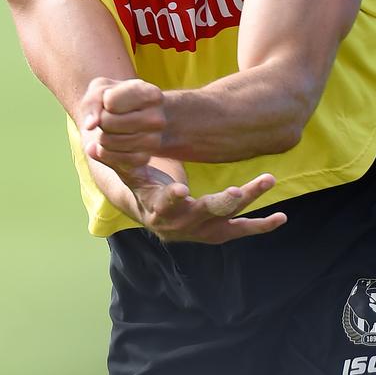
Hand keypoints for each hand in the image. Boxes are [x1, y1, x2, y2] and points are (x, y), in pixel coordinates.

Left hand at [82, 77, 165, 169]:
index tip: (110, 100)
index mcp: (152, 95)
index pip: (111, 102)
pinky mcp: (144, 159)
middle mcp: (157, 119)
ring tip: (110, 129)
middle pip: (108, 123)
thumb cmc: (117, 98)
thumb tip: (90, 126)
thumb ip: (93, 102)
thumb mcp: (103, 89)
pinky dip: (105, 152)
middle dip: (101, 120)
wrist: (136, 117)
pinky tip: (108, 144)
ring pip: (109, 142)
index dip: (103, 102)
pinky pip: (113, 159)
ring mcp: (153, 141)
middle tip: (108, 117)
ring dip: (101, 136)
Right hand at [126, 165, 286, 243]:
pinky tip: (281, 217)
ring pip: (227, 219)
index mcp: (156, 211)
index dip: (171, 200)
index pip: (163, 207)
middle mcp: (181, 225)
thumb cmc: (138, 184)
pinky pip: (241, 230)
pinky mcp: (217, 231)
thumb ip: (114, 157)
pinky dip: (261, 225)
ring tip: (268, 179)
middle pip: (204, 214)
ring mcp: (201, 230)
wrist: (150, 212)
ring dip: (248, 202)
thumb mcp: (126, 171)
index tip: (180, 189)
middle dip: (223, 202)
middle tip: (239, 190)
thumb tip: (94, 143)